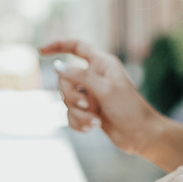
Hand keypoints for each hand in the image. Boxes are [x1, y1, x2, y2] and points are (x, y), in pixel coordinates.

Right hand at [40, 38, 156, 153]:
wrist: (141, 135)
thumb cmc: (129, 108)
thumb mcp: (104, 89)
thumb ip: (80, 76)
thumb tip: (57, 67)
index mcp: (101, 63)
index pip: (76, 47)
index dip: (58, 46)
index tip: (42, 50)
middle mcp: (94, 77)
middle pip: (65, 80)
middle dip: (72, 96)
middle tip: (87, 105)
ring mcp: (91, 95)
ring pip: (67, 100)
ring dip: (79, 114)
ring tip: (95, 121)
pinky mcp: (89, 112)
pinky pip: (71, 115)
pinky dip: (79, 123)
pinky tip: (92, 128)